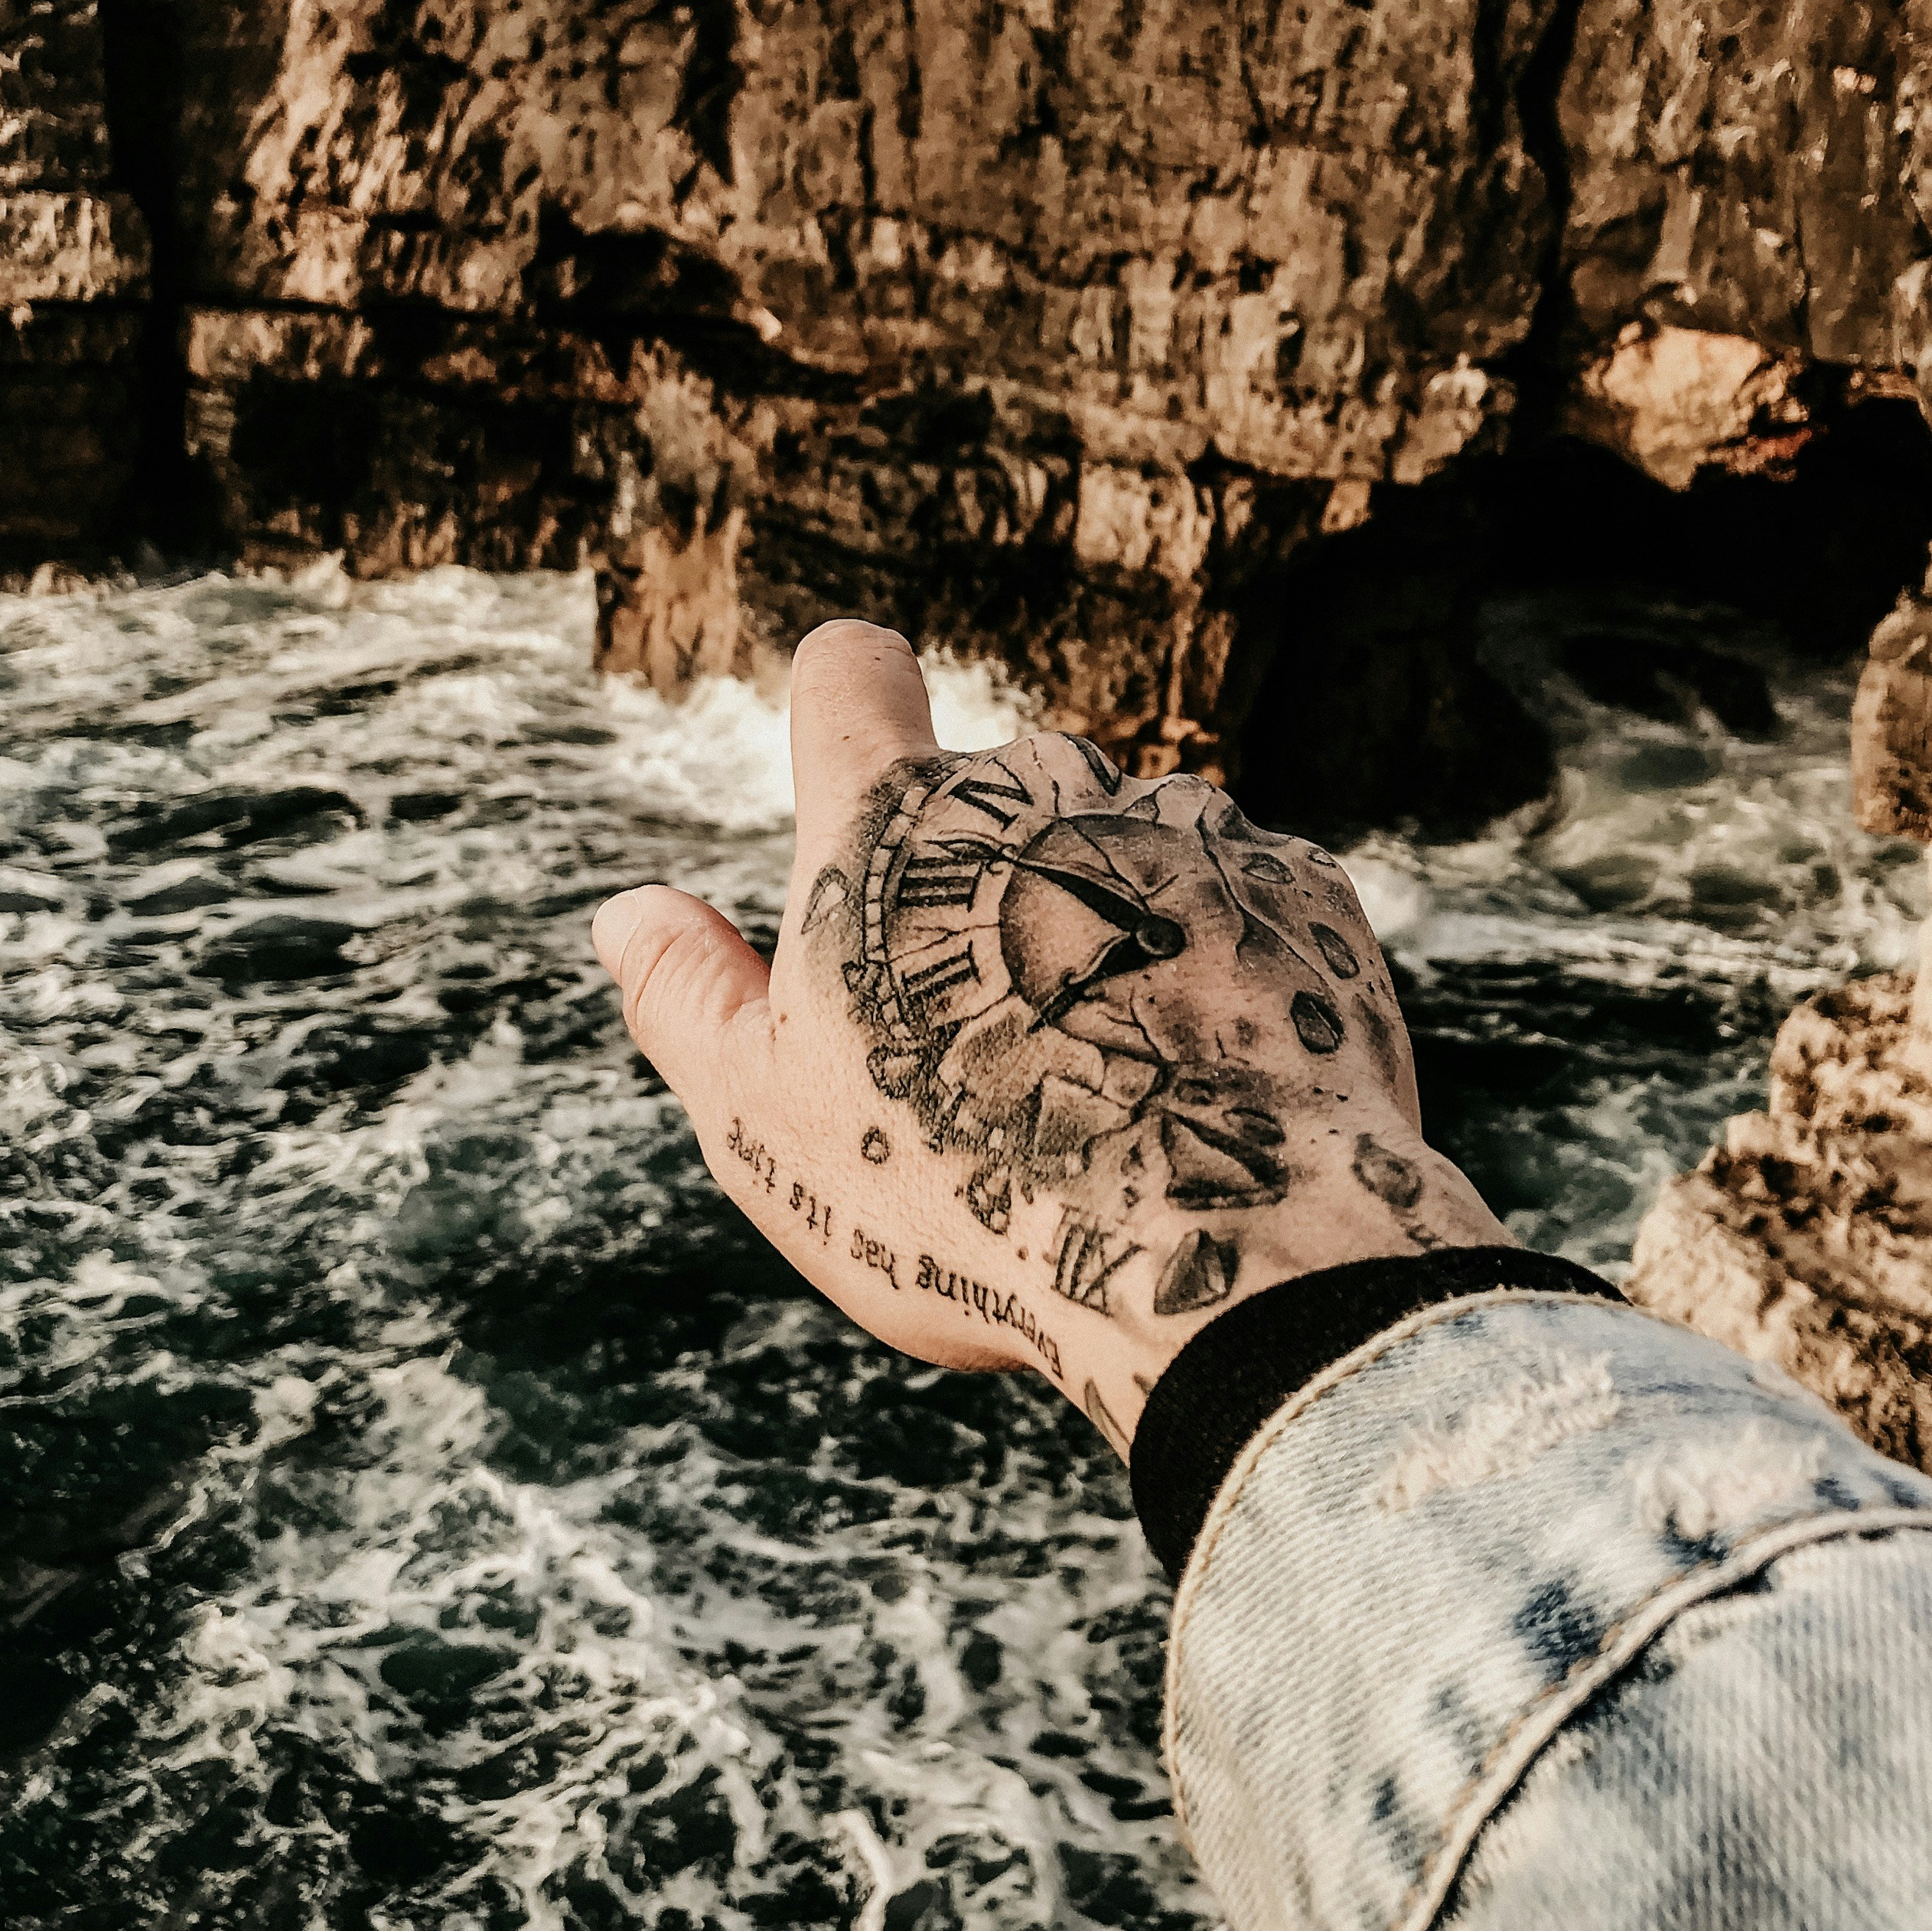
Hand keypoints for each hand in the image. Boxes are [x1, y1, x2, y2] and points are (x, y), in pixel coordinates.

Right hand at [591, 623, 1514, 1455]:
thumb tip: (630, 916)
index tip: (852, 790)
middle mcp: (1045, 782)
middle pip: (995, 787)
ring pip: (1122, 846)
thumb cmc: (963, 1196)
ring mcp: (1186, 824)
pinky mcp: (1301, 885)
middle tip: (992, 1043)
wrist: (1223, 1260)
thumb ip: (689, 998)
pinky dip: (1219, 965)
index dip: (840, 713)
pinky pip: (1237, 900)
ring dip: (1110, 926)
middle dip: (986, 881)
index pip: (846, 670)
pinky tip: (1213, 1076)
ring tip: (1117, 1079)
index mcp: (892, 817)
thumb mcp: (766, 1117)